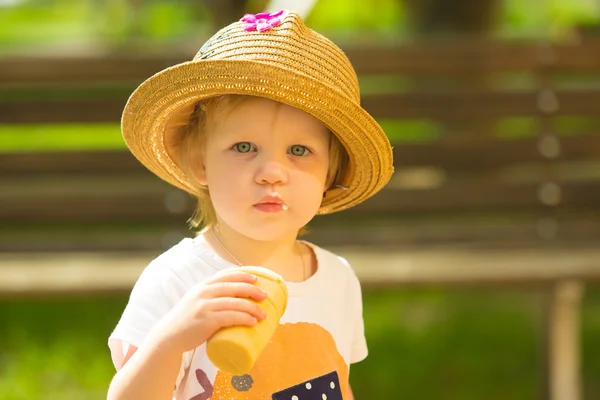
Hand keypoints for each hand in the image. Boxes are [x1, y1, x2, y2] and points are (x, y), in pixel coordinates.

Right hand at [148, 271, 267, 354]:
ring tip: (263, 315)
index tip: (255, 278)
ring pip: (235, 303)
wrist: (168, 337)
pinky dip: (244, 318)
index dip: (242, 275)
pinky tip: (252, 322)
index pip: (225, 275)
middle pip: (234, 287)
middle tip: (264, 296)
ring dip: (253, 308)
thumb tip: (232, 298)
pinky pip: (230, 317)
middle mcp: (204, 292)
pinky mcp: (206, 321)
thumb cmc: (186, 321)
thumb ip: (210, 296)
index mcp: (202, 286)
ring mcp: (205, 306)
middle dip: (252, 290)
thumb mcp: (195, 301)